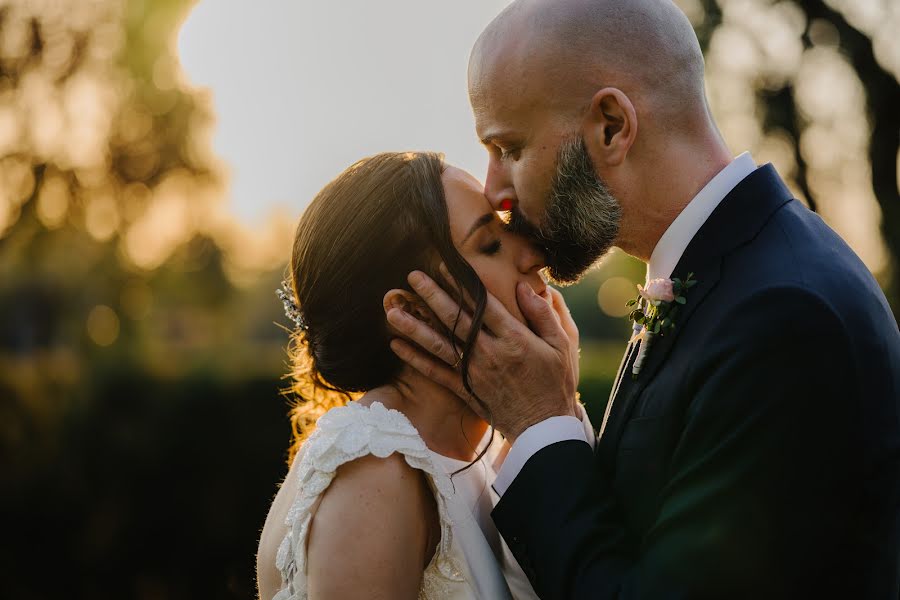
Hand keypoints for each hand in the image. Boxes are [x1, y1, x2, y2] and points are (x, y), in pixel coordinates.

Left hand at [386, 270, 577, 442]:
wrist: (544, 428)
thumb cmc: (556, 383)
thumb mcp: (561, 345)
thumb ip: (543, 313)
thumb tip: (524, 286)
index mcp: (514, 338)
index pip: (483, 304)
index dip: (461, 284)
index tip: (444, 266)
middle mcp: (490, 353)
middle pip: (456, 319)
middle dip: (432, 296)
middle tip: (412, 277)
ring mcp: (475, 373)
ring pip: (439, 344)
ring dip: (414, 326)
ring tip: (392, 309)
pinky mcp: (466, 390)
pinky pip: (436, 373)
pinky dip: (415, 359)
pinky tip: (396, 345)